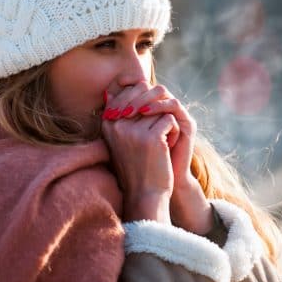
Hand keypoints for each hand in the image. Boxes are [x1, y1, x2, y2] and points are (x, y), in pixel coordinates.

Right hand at [104, 83, 212, 233]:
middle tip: (155, 134)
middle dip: (157, 110)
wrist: (145, 193)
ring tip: (160, 143)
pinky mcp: (151, 138)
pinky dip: (173, 132)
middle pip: (146, 94)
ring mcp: (133, 131)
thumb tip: (119, 88)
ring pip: (160, 108)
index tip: (148, 122)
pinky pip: (169, 119)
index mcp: (108, 122)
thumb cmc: (136, 164)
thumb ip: (120, 113)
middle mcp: (117, 124)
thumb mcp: (121, 138)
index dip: (146, 99)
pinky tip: (166, 148)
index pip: (130, 90)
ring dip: (166, 123)